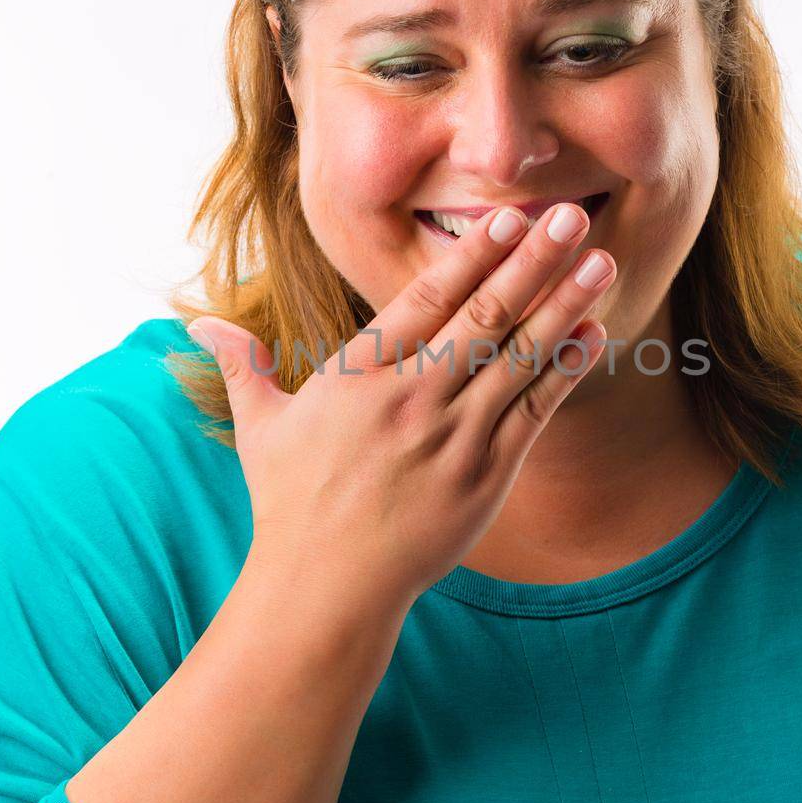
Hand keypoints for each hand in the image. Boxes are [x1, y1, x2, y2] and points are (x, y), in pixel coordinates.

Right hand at [186, 202, 615, 600]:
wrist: (325, 588)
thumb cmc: (290, 505)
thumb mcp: (259, 429)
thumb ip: (243, 366)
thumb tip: (200, 326)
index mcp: (359, 375)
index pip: (425, 298)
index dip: (471, 254)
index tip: (506, 214)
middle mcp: (411, 398)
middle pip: (484, 315)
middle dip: (533, 260)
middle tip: (573, 214)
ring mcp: (454, 437)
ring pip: (521, 357)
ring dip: (565, 305)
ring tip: (601, 261)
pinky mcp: (486, 476)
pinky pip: (537, 411)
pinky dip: (567, 370)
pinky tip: (595, 333)